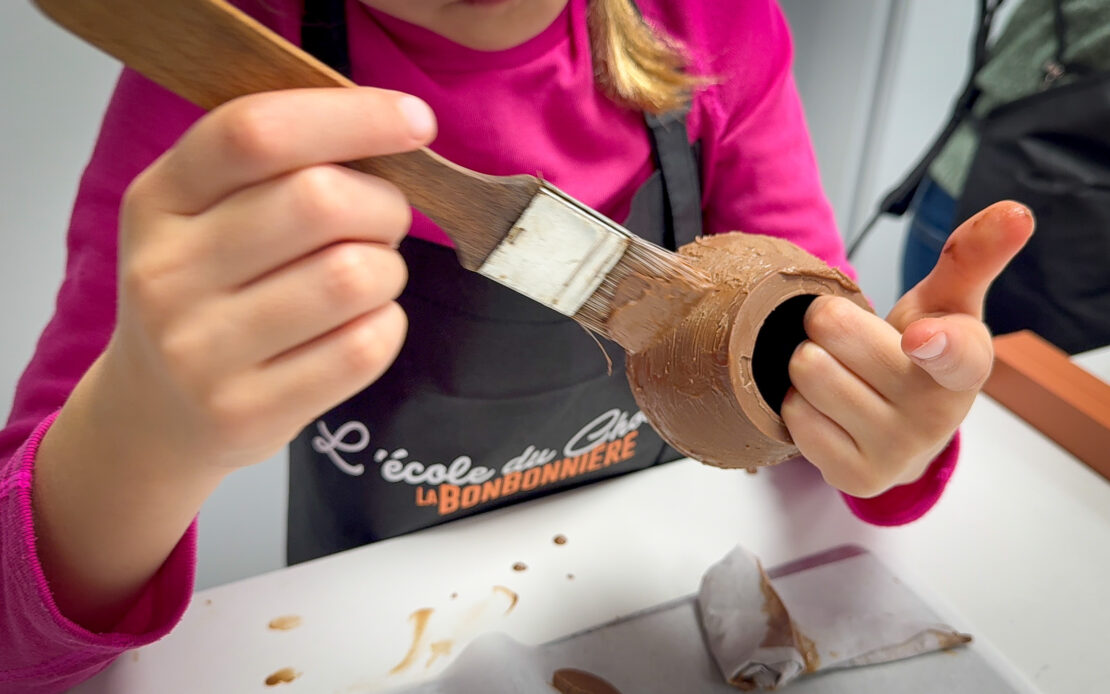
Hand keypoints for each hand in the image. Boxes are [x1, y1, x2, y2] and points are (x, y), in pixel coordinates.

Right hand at [33, 87, 435, 630]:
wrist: (156, 413)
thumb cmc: (210, 293)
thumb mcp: (205, 215)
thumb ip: (279, 166)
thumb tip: (395, 130)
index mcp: (159, 200)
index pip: (255, 132)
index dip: (352, 117)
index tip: (417, 121)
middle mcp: (167, 272)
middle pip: (319, 202)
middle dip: (383, 204)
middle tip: (382, 222)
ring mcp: (201, 350)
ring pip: (353, 276)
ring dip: (388, 269)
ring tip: (367, 278)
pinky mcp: (247, 411)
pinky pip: (364, 347)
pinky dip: (386, 325)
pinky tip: (359, 325)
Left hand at [781, 201, 1033, 496]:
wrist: (902, 429)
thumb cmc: (920, 351)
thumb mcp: (948, 303)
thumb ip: (973, 257)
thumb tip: (1016, 211)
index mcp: (965, 365)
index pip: (956, 353)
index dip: (937, 342)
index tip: (922, 338)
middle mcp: (936, 415)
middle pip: (831, 333)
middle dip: (826, 323)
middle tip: (849, 339)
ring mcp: (896, 451)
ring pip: (805, 372)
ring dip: (808, 362)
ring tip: (840, 372)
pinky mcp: (855, 477)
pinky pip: (792, 414)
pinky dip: (798, 403)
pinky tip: (829, 410)